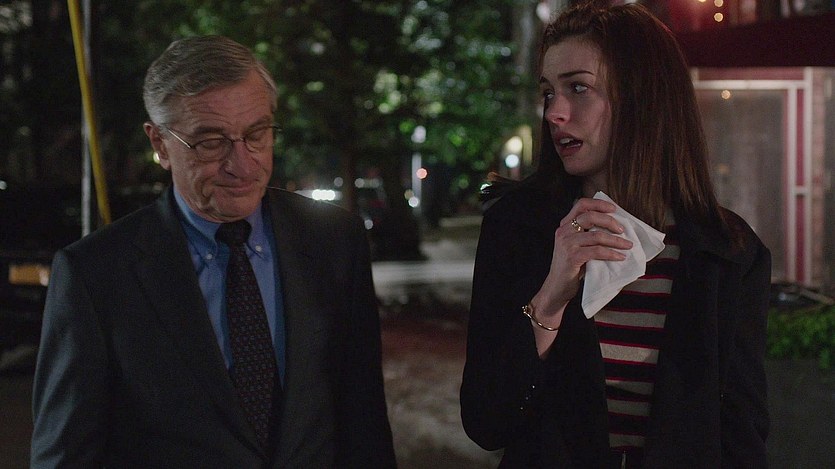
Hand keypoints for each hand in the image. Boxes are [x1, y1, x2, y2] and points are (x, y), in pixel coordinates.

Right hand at [531, 197, 633, 320]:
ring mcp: (566, 244)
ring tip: (627, 245)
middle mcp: (563, 231)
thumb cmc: (571, 267)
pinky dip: (611, 253)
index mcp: (565, 225)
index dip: (598, 204)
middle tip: (622, 230)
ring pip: (596, 235)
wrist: (557, 287)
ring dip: (616, 240)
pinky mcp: (572, 257)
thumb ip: (588, 234)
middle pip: (590, 217)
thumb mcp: (577, 245)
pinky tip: (620, 257)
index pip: (581, 205)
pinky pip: (597, 251)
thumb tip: (614, 227)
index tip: (614, 208)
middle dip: (610, 221)